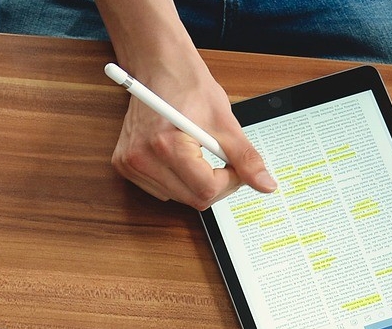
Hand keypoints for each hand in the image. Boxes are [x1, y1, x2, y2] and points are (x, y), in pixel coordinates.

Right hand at [111, 70, 275, 208]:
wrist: (159, 66)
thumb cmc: (188, 86)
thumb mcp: (224, 122)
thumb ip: (246, 158)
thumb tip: (266, 185)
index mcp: (166, 145)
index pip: (207, 189)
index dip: (229, 181)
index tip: (235, 166)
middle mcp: (142, 158)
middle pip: (193, 199)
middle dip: (216, 185)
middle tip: (224, 163)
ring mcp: (130, 164)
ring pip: (178, 198)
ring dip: (197, 184)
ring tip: (200, 155)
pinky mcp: (125, 165)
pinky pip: (162, 190)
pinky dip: (178, 181)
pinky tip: (182, 158)